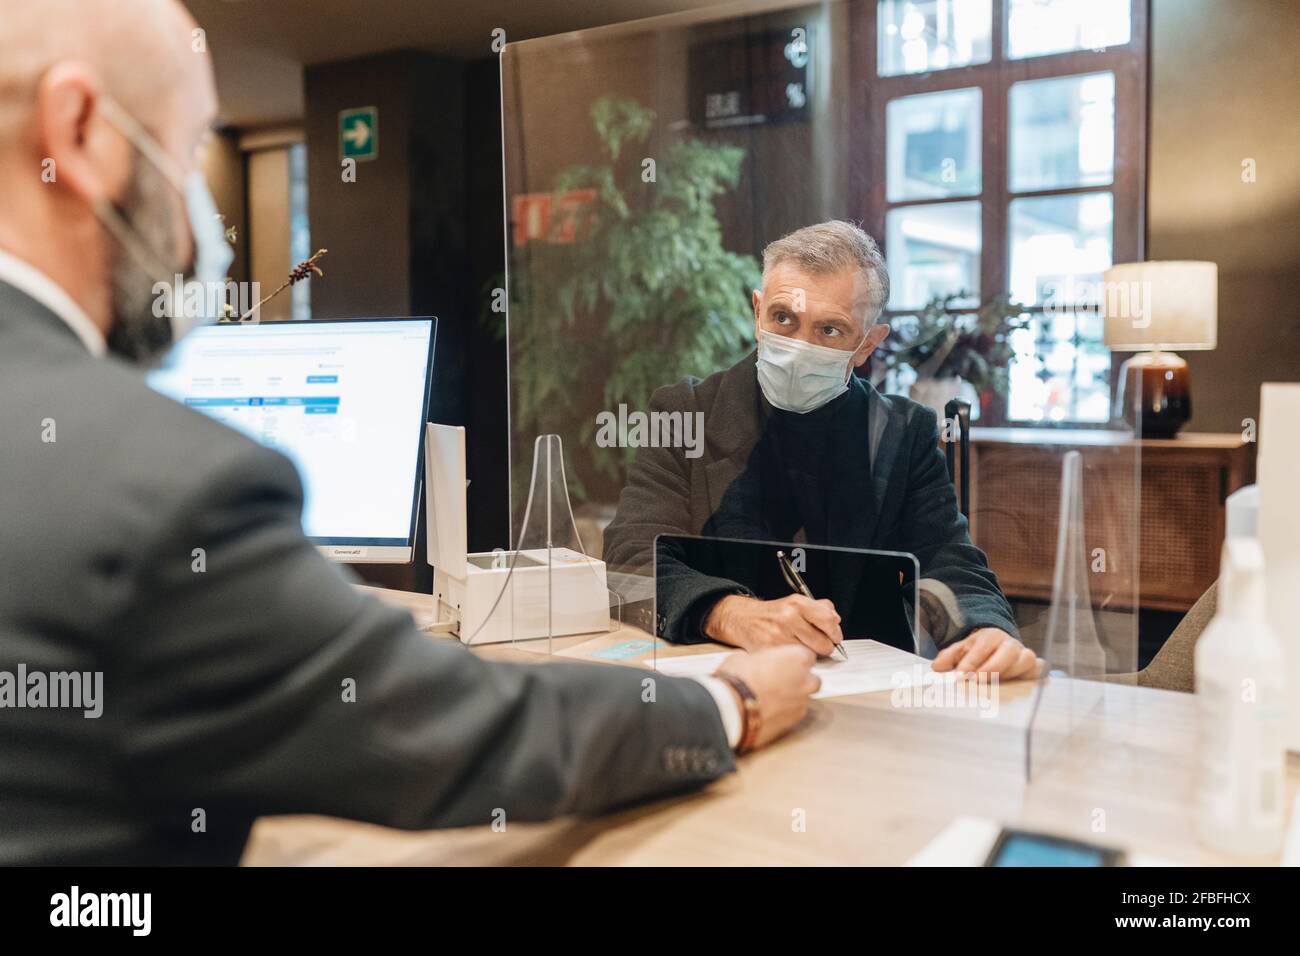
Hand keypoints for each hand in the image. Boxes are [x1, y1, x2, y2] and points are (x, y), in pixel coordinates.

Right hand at [703, 593, 843, 656]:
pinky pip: (794, 663)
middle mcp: (788, 618)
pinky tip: (789, 654)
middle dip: (825, 647)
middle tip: (819, 645)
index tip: (835, 637)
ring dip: (810, 655)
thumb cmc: (771, 614)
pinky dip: (795, 662)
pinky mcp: (770, 652)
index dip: (835, 632)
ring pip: (810, 656)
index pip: (828, 620)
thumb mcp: (795, 602)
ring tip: (801, 648)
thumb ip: (819, 608)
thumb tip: (836, 620)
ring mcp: (778, 636)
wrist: (742, 619)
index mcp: (797, 604)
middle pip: (823, 643)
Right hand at [714, 645, 820, 748]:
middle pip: (812, 679)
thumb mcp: (742, 657)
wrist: (732, 708)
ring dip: (792, 697)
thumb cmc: (738, 678)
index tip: (782, 663)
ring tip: (770, 698)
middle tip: (778, 680)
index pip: (807, 656)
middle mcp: (806, 680)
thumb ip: (756, 659)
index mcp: (797, 658)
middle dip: (800, 680)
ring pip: (804, 698)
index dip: (793, 660)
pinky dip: (785, 712)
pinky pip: (794, 714)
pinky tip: (768, 711)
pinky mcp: (794, 722)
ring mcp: (802, 703)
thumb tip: (750, 662)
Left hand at [931, 628, 1041, 679]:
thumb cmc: (979, 651)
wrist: (998, 647)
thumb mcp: (961, 650)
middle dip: (993, 667)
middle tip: (978, 679)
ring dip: (1011, 673)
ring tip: (995, 685)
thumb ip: (949, 657)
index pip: (982, 647)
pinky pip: (1040, 670)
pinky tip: (1022, 687)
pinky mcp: (1034, 667)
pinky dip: (1035, 677)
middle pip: (1009, 651)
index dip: (970, 663)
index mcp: (991, 636)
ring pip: (1027, 660)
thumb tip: (938, 667)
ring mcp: (1024, 655)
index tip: (959, 677)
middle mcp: (1010, 643)